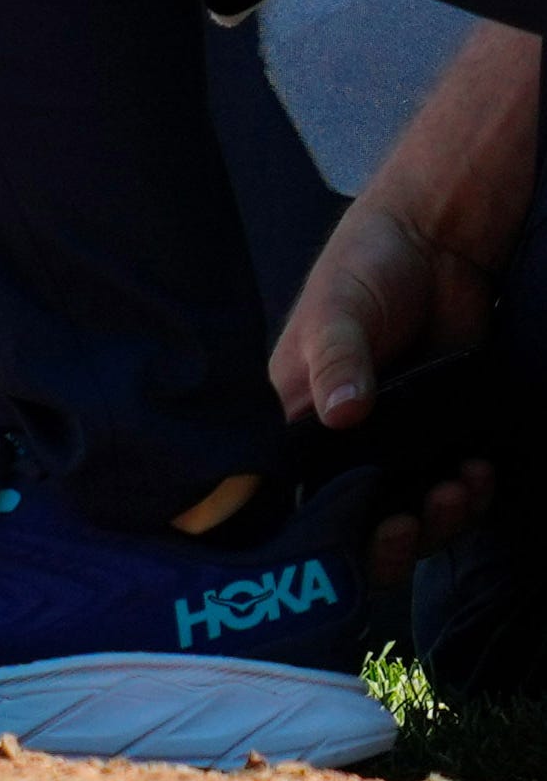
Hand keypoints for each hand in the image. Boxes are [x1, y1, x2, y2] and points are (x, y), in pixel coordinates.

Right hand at [271, 195, 501, 583]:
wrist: (438, 244)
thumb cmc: (367, 263)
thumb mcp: (341, 305)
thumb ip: (338, 358)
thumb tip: (341, 414)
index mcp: (300, 410)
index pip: (303, 490)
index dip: (336, 527)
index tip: (376, 525)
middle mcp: (341, 435)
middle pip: (359, 518)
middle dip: (395, 536)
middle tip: (420, 517)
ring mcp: (392, 439)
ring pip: (409, 512)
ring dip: (439, 518)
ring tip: (461, 487)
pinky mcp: (436, 434)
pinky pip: (448, 488)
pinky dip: (467, 495)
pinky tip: (478, 473)